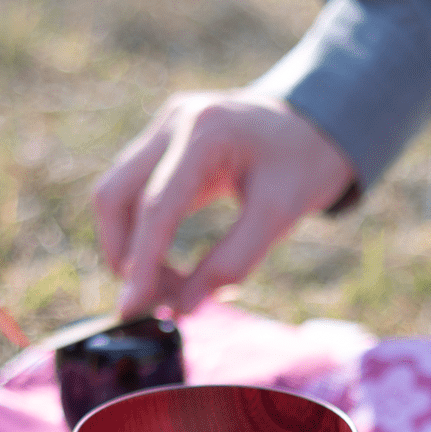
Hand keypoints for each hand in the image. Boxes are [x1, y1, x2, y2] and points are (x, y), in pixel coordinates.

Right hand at [92, 91, 357, 317]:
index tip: (132, 308)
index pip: (157, 205)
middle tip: (156, 302)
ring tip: (169, 288)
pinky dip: (141, 237)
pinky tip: (168, 266)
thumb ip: (234, 261)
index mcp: (207, 131)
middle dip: (125, 256)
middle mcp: (174, 122)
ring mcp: (162, 130)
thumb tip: (183, 308)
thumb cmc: (305, 164)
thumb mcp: (282, 214)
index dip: (141, 263)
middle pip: (114, 196)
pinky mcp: (159, 145)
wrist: (315, 124)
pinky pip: (131, 195)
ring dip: (130, 250)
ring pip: (115, 197)